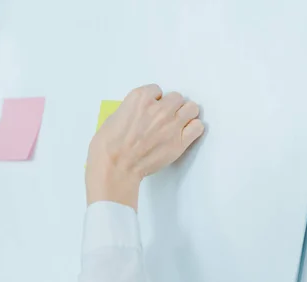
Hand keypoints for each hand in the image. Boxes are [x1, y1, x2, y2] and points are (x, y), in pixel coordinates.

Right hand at [86, 84, 203, 209]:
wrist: (114, 167)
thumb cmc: (108, 147)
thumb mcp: (112, 118)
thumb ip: (130, 111)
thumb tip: (138, 114)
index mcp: (139, 98)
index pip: (156, 90)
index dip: (154, 100)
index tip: (151, 108)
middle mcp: (158, 108)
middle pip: (176, 97)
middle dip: (171, 106)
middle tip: (164, 117)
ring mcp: (171, 124)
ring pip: (191, 108)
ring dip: (185, 114)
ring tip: (177, 123)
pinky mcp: (179, 141)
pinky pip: (197, 127)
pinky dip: (193, 129)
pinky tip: (184, 133)